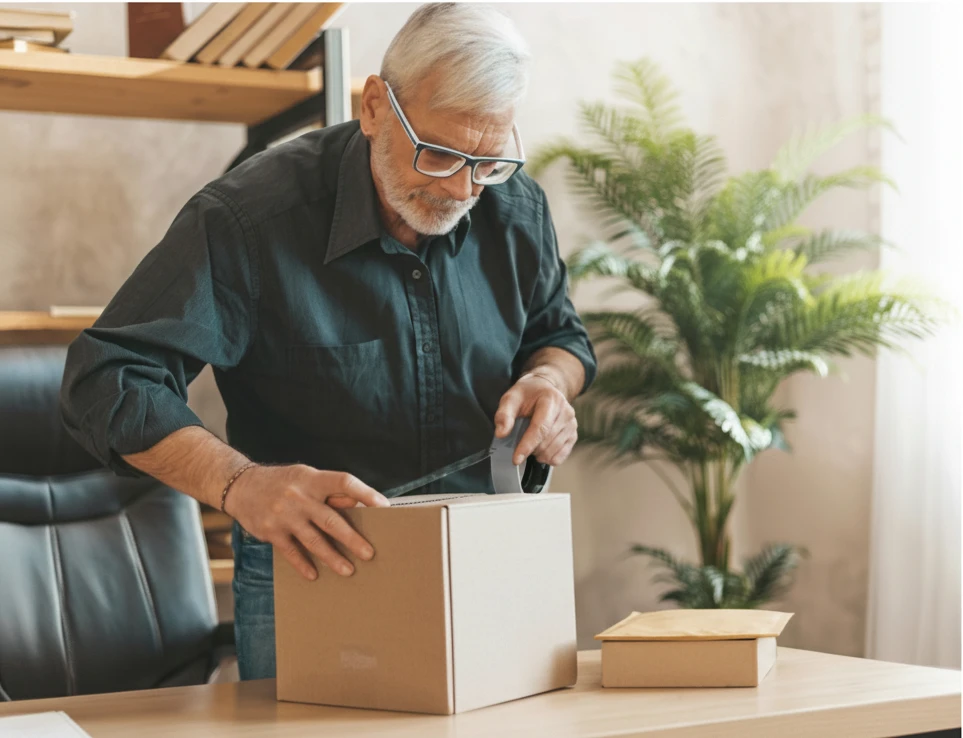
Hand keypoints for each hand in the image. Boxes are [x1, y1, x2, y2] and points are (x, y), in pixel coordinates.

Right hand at [224, 463, 389, 580]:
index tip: (383, 506)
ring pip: (314, 540)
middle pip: (331, 520)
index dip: (365, 493)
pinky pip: (291, 552)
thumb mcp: (306, 477)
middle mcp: (299, 497)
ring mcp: (284, 515)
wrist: (241, 486)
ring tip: (348, 570)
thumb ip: (329, 491)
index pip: (344, 482)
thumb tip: (358, 506)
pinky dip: (304, 564)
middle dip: (352, 538)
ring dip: (332, 558)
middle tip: (369, 553)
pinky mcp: (271, 532)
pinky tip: (315, 574)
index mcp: (313, 479)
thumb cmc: (284, 483)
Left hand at [493, 371, 577, 466]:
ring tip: (531, 444)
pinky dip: (548, 458)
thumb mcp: (510, 398)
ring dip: (538, 454)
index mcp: (551, 400)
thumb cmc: (527, 394)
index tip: (516, 459)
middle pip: (546, 442)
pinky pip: (561, 456)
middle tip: (520, 442)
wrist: (544, 389)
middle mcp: (566, 412)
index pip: (540, 428)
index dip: (527, 445)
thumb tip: (501, 434)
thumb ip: (504, 414)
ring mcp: (572, 424)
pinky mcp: (573, 435)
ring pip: (553, 451)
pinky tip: (540, 450)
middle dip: (530, 449)